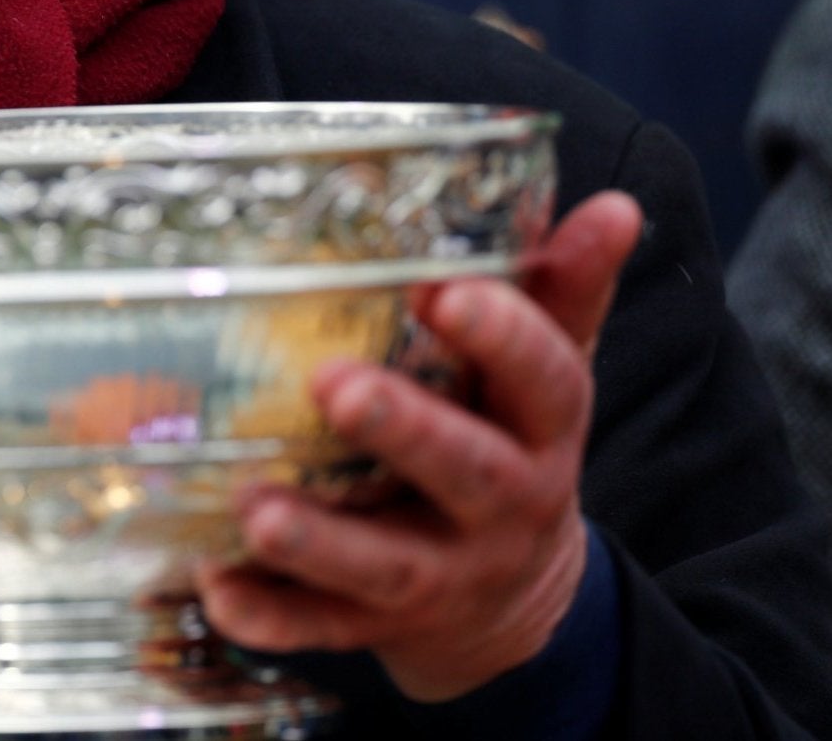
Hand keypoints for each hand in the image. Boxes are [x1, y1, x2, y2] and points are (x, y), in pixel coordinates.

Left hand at [199, 189, 643, 700]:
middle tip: (334, 384)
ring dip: (320, 540)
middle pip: (466, 471)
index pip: (546, 381)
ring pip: (385, 564)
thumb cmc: (509, 446)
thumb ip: (564, 291)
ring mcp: (441, 575)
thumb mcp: (546, 373)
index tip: (446, 291)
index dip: (503, 337)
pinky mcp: (380, 626)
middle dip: (405, 430)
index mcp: (542, 434)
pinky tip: (218, 589)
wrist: (513, 604)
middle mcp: (502, 508)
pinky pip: (324, 628)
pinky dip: (272, 615)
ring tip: (256, 508)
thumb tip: (614, 204)